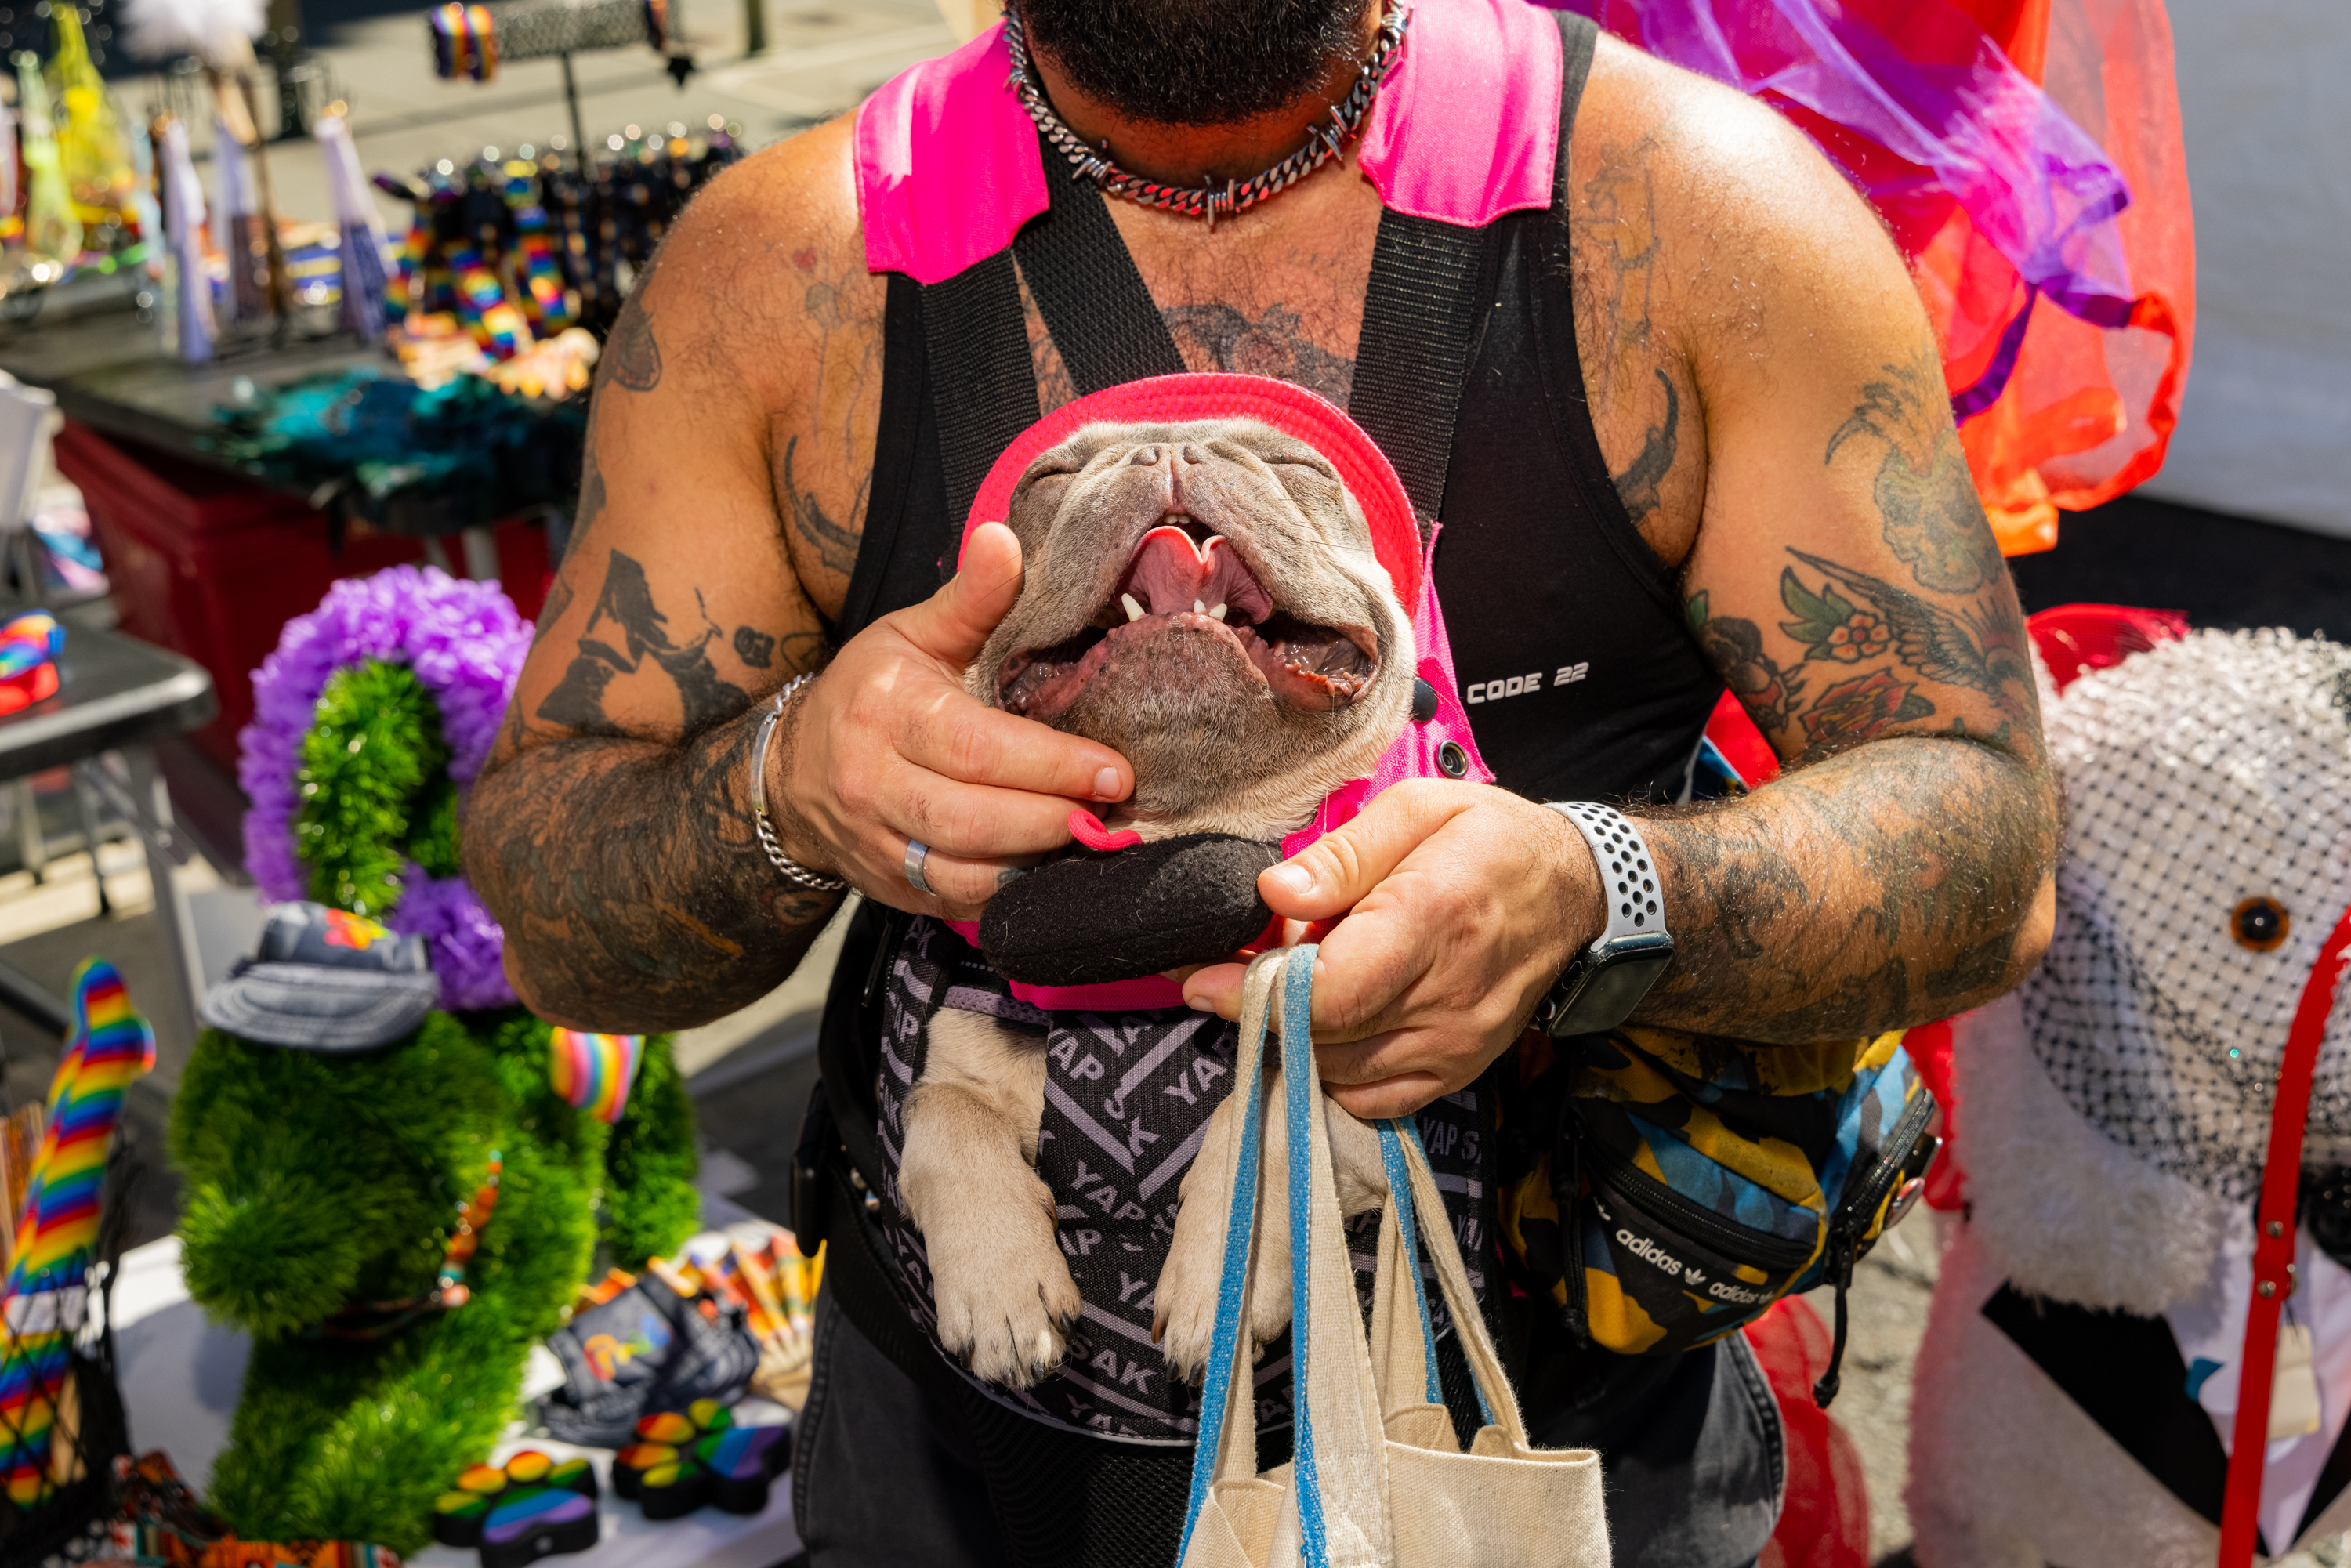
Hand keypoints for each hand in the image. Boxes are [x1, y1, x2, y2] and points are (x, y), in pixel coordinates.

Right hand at [772, 522, 1132, 920]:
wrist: (793, 776)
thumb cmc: (870, 692)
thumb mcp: (912, 634)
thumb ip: (970, 598)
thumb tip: (1005, 537)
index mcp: (886, 711)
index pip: (976, 747)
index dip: (1051, 764)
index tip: (1114, 769)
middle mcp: (873, 783)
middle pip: (973, 819)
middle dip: (1054, 819)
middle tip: (1115, 811)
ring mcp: (878, 844)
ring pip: (965, 873)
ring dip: (1037, 863)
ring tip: (1093, 840)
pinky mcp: (891, 889)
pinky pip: (958, 903)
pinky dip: (1012, 894)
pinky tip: (1054, 871)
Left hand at [1179, 781, 1600, 1117]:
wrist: (1577, 893)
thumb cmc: (1491, 841)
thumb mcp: (1419, 808)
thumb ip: (1342, 854)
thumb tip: (1271, 892)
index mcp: (1432, 919)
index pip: (1327, 990)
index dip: (1252, 993)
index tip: (1200, 978)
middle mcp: (1447, 995)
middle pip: (1322, 1036)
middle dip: (1256, 1010)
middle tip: (1228, 972)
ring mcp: (1455, 1043)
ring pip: (1338, 1072)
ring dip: (1292, 1037)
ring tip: (1283, 988)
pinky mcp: (1458, 1070)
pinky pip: (1372, 1099)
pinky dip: (1333, 1069)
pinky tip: (1327, 1024)